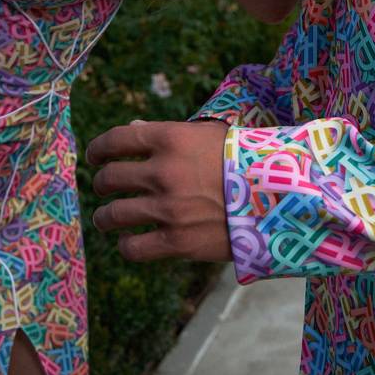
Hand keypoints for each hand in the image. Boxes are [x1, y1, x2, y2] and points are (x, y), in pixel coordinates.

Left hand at [87, 120, 231, 262]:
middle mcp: (163, 171)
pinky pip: (133, 248)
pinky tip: (130, 242)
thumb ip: (167, 134)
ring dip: (105, 217)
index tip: (94, 157)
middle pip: (110, 178)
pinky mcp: (177, 242)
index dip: (98, 149)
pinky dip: (126, 245)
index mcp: (169, 138)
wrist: (281, 197)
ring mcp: (168, 208)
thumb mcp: (208, 135)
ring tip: (107, 218)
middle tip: (105, 188)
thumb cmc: (244, 161)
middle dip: (102, 184)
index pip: (116, 139)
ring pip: (113, 215)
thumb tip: (133, 127)